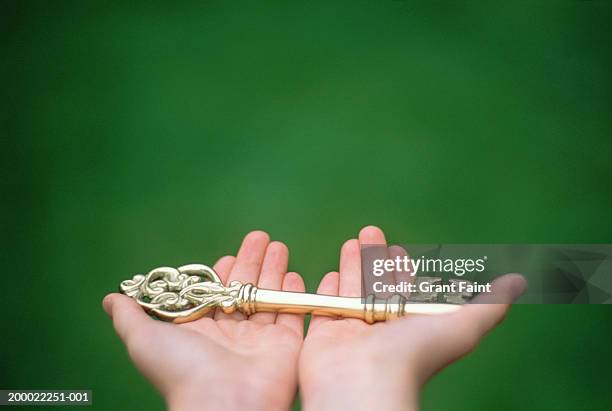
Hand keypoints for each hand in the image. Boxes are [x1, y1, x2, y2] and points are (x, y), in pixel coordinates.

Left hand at [103, 231, 305, 410]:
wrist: (222, 402)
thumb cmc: (181, 370)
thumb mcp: (144, 338)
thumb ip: (130, 316)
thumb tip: (111, 298)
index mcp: (201, 330)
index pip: (213, 293)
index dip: (221, 273)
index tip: (227, 255)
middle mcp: (230, 333)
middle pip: (243, 289)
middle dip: (252, 261)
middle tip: (261, 237)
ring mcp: (259, 339)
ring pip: (268, 297)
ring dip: (274, 270)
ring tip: (279, 246)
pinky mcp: (285, 345)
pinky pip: (291, 314)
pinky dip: (293, 295)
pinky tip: (293, 275)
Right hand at [299, 226, 525, 410]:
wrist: (363, 383)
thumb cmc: (414, 355)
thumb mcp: (461, 326)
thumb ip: (489, 305)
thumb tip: (519, 281)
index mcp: (410, 327)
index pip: (406, 291)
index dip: (402, 270)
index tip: (397, 249)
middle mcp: (381, 329)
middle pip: (377, 286)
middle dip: (374, 258)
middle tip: (370, 231)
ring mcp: (352, 333)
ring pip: (352, 291)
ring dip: (351, 266)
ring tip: (350, 241)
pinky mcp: (325, 335)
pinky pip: (326, 306)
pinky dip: (328, 289)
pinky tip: (329, 273)